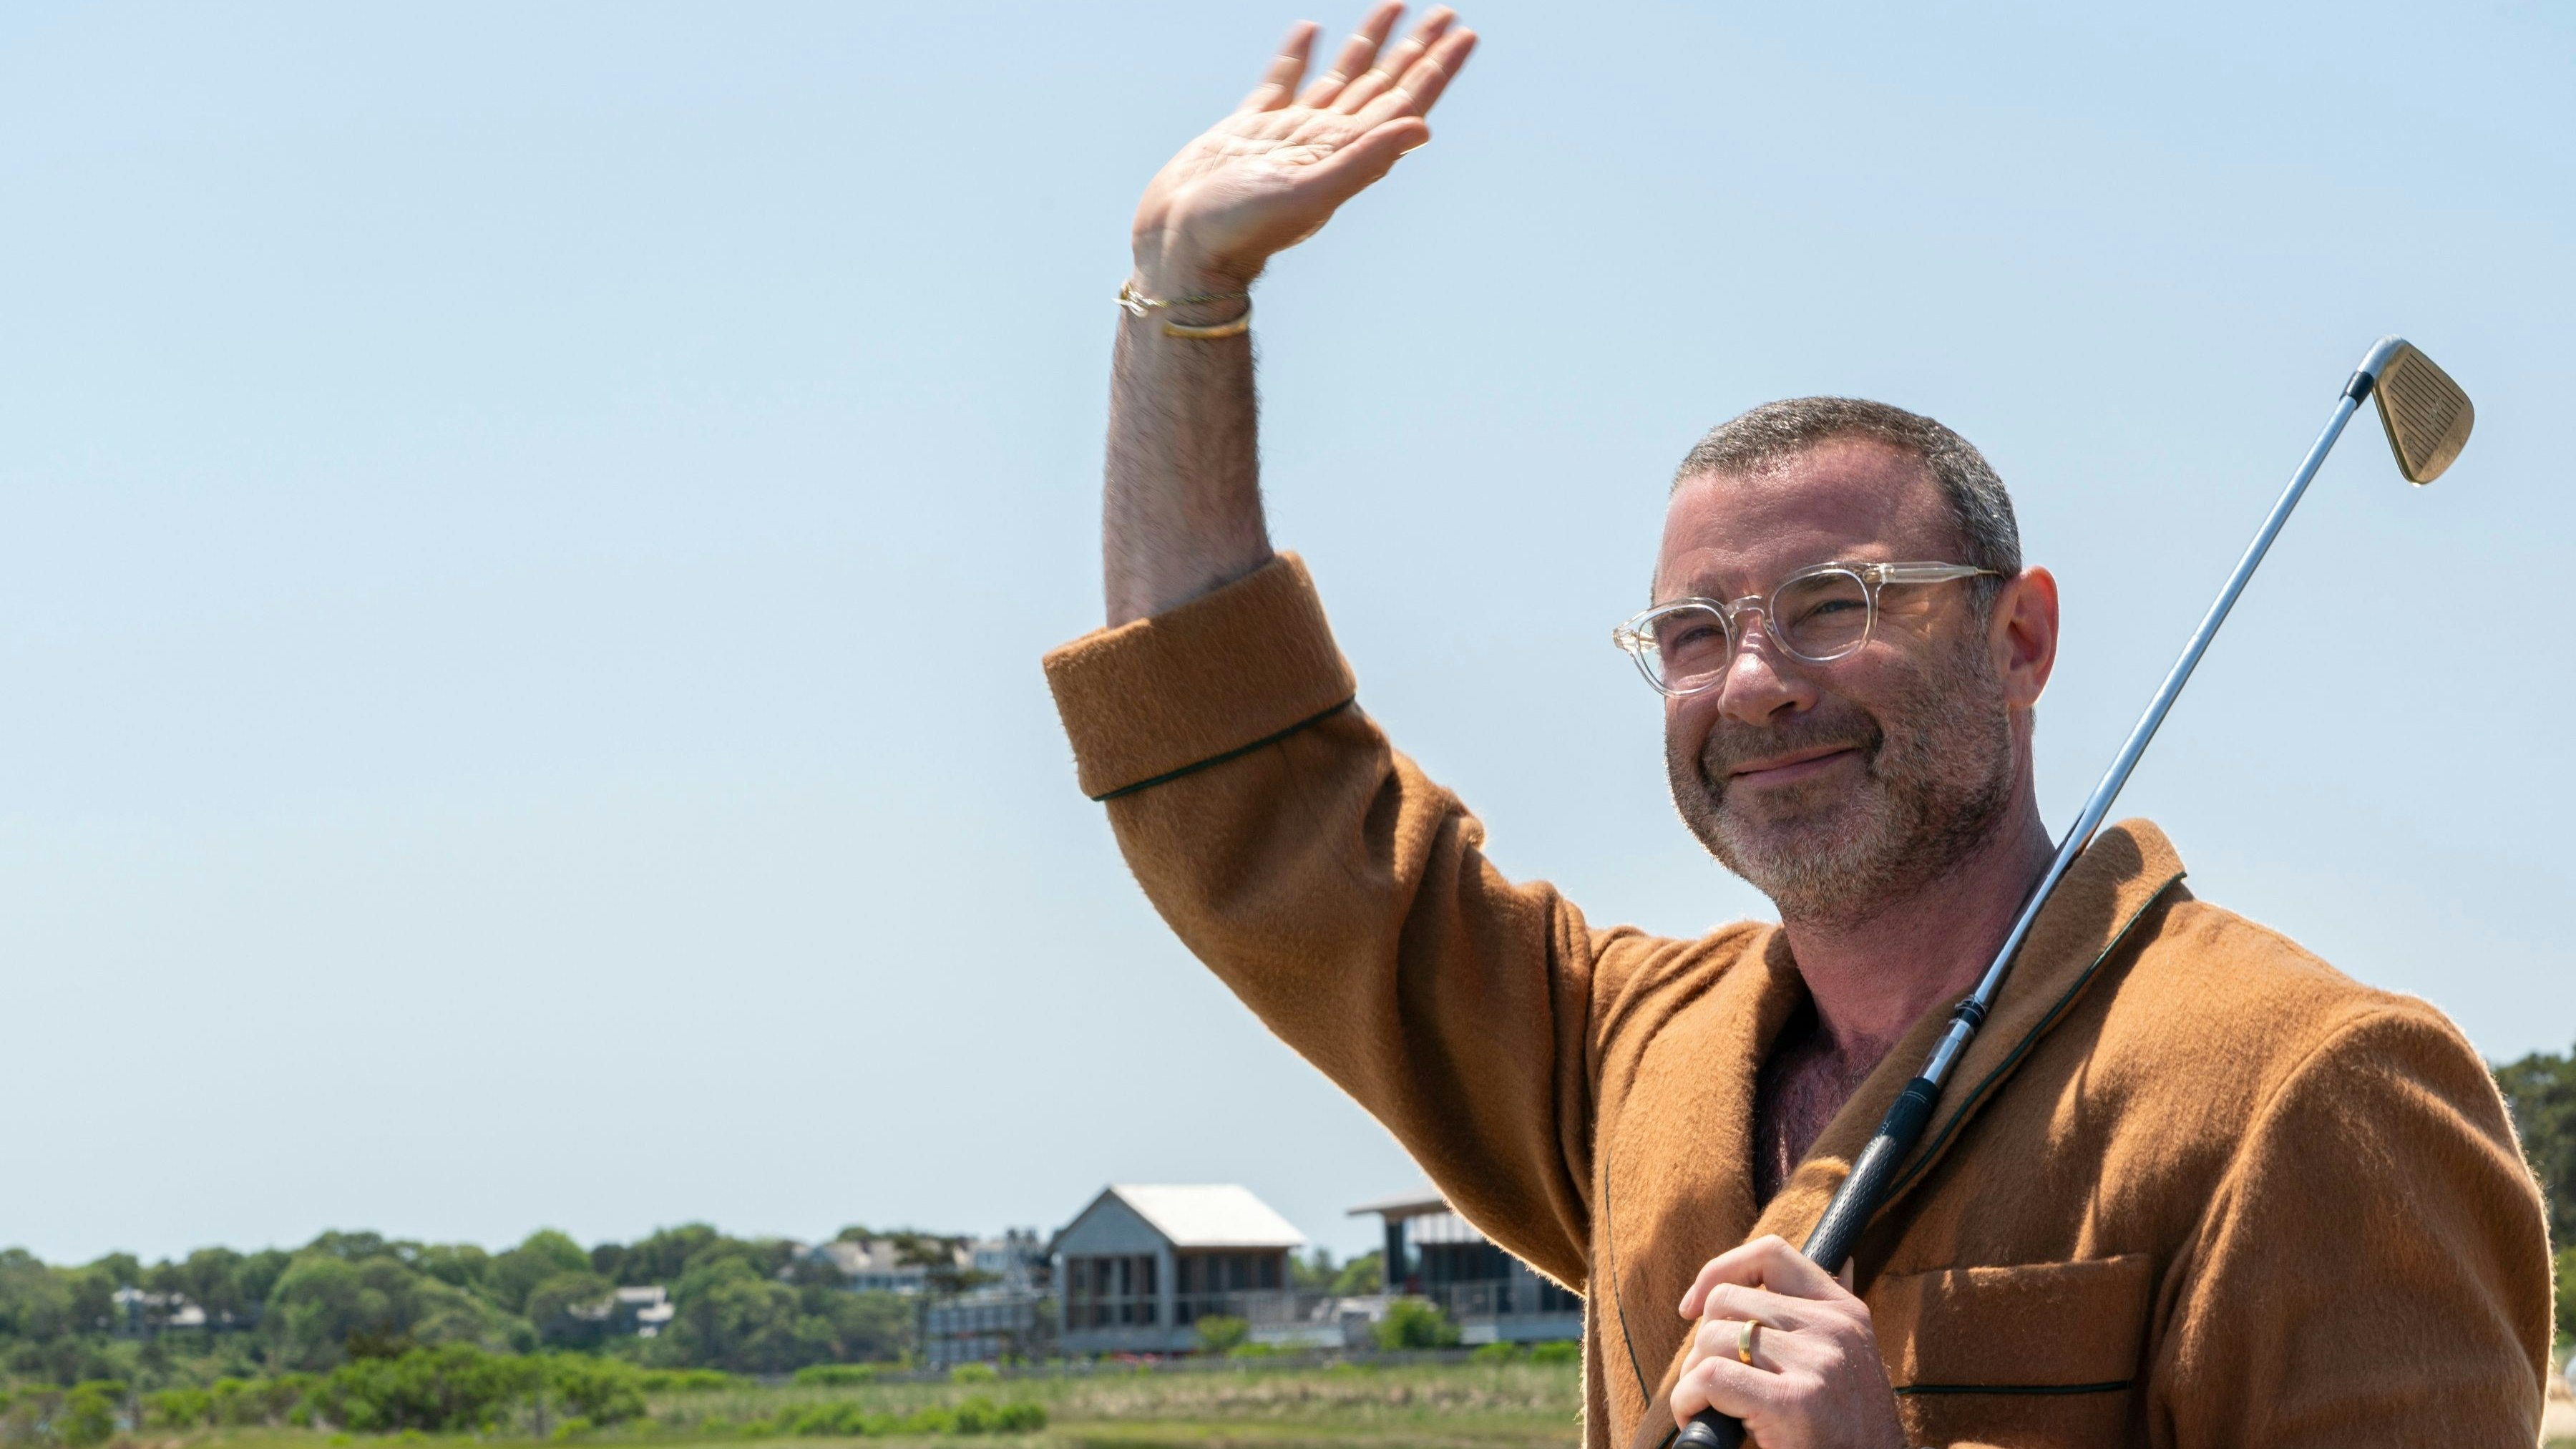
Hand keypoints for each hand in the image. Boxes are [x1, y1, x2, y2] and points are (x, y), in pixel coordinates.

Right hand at [1130, 2, 1476, 294]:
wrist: (1178, 246)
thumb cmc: (1237, 230)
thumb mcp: (1306, 195)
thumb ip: (1362, 160)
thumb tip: (1421, 128)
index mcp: (1344, 154)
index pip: (1403, 103)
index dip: (1435, 69)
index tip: (1462, 33)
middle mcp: (1324, 142)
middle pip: (1383, 84)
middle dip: (1415, 49)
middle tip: (1447, 12)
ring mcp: (1287, 134)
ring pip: (1341, 76)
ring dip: (1370, 43)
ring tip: (1395, 5)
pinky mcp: (1248, 129)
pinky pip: (1282, 81)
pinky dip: (1299, 55)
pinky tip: (1311, 30)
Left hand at [1673, 1236, 1905, 1448]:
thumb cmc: (1847, 1430)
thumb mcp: (1852, 1361)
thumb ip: (1831, 1317)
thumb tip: (1845, 1263)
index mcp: (1845, 1312)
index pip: (1771, 1254)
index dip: (1720, 1270)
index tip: (1694, 1306)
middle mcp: (1834, 1329)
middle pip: (1726, 1301)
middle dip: (1703, 1342)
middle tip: (1713, 1383)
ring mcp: (1816, 1363)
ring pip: (1712, 1339)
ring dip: (1694, 1376)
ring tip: (1711, 1406)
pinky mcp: (1793, 1402)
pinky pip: (1710, 1377)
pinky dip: (1688, 1399)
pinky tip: (1696, 1417)